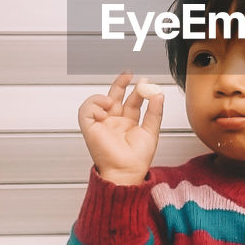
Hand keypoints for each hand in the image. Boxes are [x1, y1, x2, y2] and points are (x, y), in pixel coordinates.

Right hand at [77, 71, 163, 185]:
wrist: (127, 170)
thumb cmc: (138, 158)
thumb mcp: (151, 131)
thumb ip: (155, 112)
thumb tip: (158, 94)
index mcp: (128, 123)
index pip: (131, 101)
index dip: (138, 90)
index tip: (145, 81)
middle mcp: (114, 122)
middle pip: (115, 96)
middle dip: (120, 83)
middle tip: (128, 74)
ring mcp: (102, 124)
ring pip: (98, 101)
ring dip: (106, 96)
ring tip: (113, 100)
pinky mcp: (90, 127)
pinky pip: (86, 110)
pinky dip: (94, 105)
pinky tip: (105, 109)